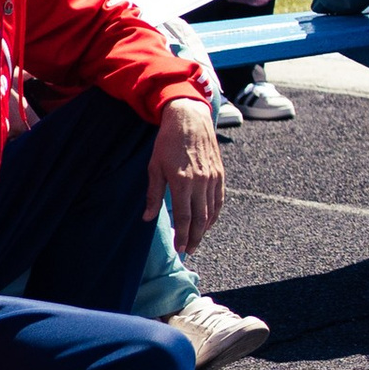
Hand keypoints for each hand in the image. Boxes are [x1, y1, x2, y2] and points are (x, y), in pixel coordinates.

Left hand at [150, 93, 226, 249]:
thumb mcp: (154, 167)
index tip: (180, 249)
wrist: (189, 119)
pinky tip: (209, 221)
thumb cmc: (168, 142)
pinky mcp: (219, 173)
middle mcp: (200, 183)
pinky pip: (219, 200)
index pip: (184, 217)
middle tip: (189, 250)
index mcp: (182, 182)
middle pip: (200, 219)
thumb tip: (148, 218)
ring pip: (211, 211)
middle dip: (195, 238)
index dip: (182, 236)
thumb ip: (153, 194)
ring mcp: (212, 178)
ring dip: (205, 228)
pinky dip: (215, 214)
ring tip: (197, 239)